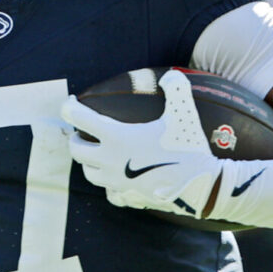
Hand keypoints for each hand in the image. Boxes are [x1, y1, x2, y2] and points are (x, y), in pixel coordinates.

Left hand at [61, 68, 224, 218]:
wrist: (203, 186)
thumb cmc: (189, 147)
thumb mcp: (183, 113)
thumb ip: (176, 89)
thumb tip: (172, 75)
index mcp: (117, 137)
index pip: (79, 118)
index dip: (69, 107)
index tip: (71, 102)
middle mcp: (110, 161)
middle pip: (76, 150)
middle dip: (75, 138)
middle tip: (83, 132)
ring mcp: (117, 182)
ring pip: (89, 173)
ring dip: (88, 162)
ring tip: (97, 153)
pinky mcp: (128, 197)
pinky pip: (109, 193)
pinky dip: (109, 185)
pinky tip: (118, 179)